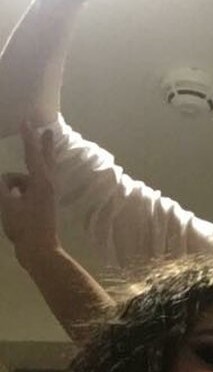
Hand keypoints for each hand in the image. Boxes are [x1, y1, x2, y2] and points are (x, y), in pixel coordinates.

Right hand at [0, 123, 59, 268]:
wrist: (40, 251)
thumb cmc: (25, 227)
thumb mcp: (7, 204)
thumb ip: (2, 186)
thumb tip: (4, 179)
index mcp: (42, 182)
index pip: (33, 153)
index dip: (28, 136)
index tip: (27, 120)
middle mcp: (48, 185)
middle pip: (44, 159)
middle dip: (42, 144)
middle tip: (48, 130)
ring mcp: (47, 195)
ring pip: (26, 179)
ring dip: (13, 182)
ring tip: (8, 202)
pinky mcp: (43, 204)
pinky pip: (25, 190)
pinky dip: (14, 192)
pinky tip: (7, 203)